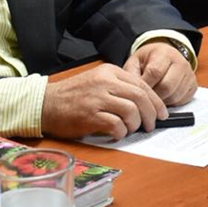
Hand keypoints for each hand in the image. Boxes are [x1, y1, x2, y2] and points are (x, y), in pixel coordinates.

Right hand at [41, 63, 165, 139]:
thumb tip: (145, 104)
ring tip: (131, 130)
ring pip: (131, 111)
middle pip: (140, 97)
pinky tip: (117, 134)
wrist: (45, 103)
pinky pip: (116, 125)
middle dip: (151, 114)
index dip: (156, 101)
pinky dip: (121, 132)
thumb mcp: (98, 82)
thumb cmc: (73, 96)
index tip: (162, 113)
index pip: (142, 84)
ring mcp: (97, 98)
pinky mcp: (90, 116)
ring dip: (136, 124)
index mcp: (110, 72)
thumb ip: (119, 88)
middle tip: (151, 125)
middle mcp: (105, 82)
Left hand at [124, 42, 196, 106]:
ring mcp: (190, 74)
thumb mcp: (135, 62)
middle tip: (146, 97)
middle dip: (153, 96)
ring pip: (174, 96)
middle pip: (167, 87)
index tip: (137, 91)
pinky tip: (164, 97)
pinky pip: (182, 101)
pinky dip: (171, 103)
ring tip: (154, 96)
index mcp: (165, 53)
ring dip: (162, 101)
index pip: (155, 72)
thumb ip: (131, 75)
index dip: (145, 85)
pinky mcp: (194, 85)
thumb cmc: (148, 61)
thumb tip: (132, 93)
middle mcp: (181, 62)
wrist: (165, 57)